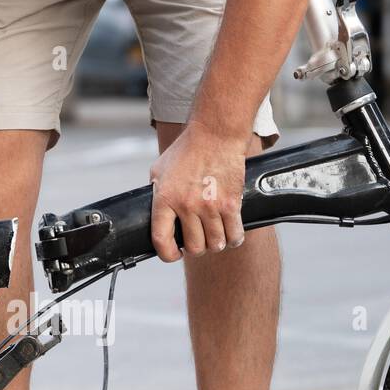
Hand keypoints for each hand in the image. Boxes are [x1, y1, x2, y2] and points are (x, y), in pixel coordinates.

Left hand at [149, 124, 248, 261]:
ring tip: (214, 236)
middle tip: (198, 240)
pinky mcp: (231, 204)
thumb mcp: (159, 170)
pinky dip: (233, 239)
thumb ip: (156, 193)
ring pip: (215, 244)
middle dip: (196, 249)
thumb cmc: (187, 149)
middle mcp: (187, 206)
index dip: (167, 254)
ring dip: (215, 244)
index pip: (161, 240)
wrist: (215, 134)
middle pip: (194, 247)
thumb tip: (154, 213)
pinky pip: (235, 234)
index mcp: (165, 199)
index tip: (174, 253)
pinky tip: (230, 234)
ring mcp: (210, 206)